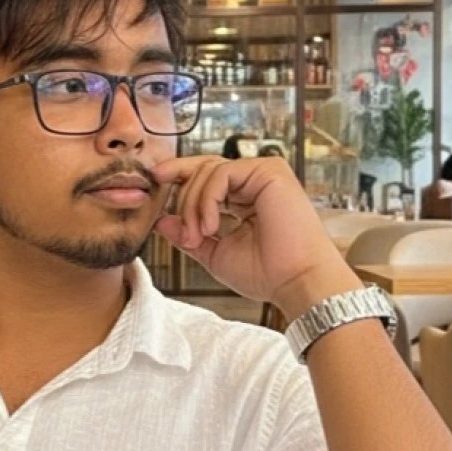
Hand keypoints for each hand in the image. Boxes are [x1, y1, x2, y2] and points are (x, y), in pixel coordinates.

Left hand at [152, 155, 362, 318]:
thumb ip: (188, 235)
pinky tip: (212, 226)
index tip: (155, 179)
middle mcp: (255, 182)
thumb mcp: (214, 253)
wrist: (296, 283)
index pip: (206, 178)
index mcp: (245, 199)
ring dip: (194, 206)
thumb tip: (161, 221)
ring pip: (208, 171)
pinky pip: (221, 174)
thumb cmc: (265, 274)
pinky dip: (207, 200)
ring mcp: (263, 174)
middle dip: (183, 199)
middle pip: (204, 168)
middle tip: (185, 234)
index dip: (180, 175)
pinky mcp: (270, 171)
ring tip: (199, 236)